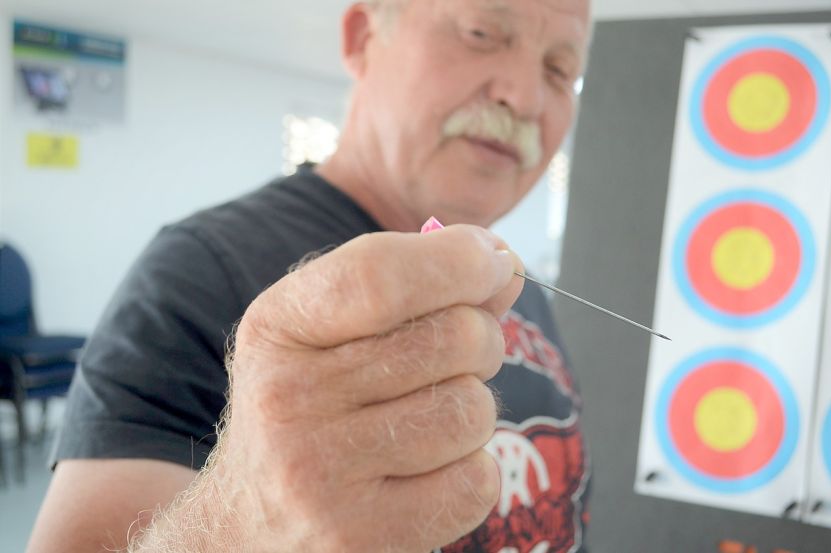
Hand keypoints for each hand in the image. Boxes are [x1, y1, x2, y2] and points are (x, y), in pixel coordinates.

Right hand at [180, 226, 522, 551]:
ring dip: (472, 411)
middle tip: (456, 359)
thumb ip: (415, 286)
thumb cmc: (311, 409)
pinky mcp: (363, 536)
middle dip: (481, 339)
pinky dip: (471, 473)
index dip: (458, 260)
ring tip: (429, 422)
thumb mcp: (332, 330)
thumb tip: (503, 264)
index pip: (379, 276)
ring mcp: (321, 476)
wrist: (252, 524)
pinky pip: (477, 481)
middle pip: (453, 338)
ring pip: (472, 410)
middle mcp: (288, 399)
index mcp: (279, 327)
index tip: (495, 262)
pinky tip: (426, 473)